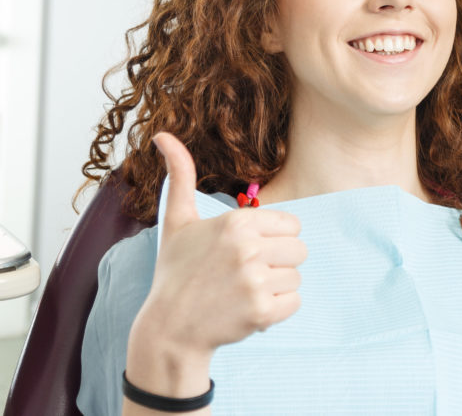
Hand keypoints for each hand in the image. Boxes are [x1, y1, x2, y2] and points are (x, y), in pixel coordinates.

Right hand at [129, 132, 305, 367]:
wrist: (169, 328)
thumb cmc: (175, 270)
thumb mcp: (177, 220)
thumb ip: (180, 175)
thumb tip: (162, 134)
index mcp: (236, 222)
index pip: (291, 224)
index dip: (273, 238)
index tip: (248, 250)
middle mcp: (248, 249)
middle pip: (299, 250)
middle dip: (278, 262)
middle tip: (246, 273)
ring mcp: (256, 281)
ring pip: (297, 277)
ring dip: (276, 287)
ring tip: (244, 291)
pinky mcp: (262, 311)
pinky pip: (294, 303)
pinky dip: (276, 310)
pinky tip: (248, 308)